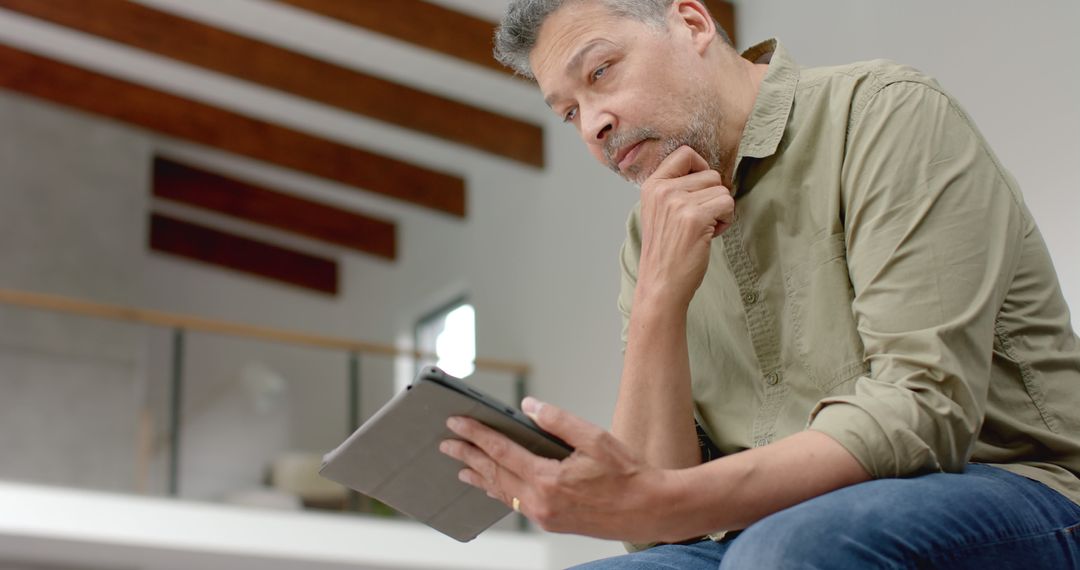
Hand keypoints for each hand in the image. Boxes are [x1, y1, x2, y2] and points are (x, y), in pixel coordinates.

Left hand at [440, 397, 679, 542]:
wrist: (649, 510)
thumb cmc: (628, 474)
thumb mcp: (595, 438)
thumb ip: (558, 421)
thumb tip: (530, 406)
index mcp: (548, 480)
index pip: (501, 452)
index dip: (476, 435)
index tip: (456, 422)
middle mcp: (541, 503)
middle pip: (494, 474)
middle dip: (468, 456)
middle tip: (445, 442)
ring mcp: (545, 516)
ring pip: (504, 493)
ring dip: (480, 477)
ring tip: (460, 466)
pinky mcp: (553, 522)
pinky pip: (517, 504)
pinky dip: (501, 491)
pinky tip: (495, 486)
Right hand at [636, 146, 733, 308]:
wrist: (661, 284)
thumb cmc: (665, 252)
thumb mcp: (659, 212)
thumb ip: (675, 188)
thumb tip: (707, 172)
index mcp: (652, 185)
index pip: (684, 153)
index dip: (701, 167)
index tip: (701, 188)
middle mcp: (663, 190)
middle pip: (710, 173)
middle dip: (713, 196)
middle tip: (700, 219)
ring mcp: (678, 202)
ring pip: (722, 189)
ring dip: (720, 210)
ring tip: (703, 229)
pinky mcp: (695, 217)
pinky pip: (727, 204)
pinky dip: (725, 220)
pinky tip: (710, 235)